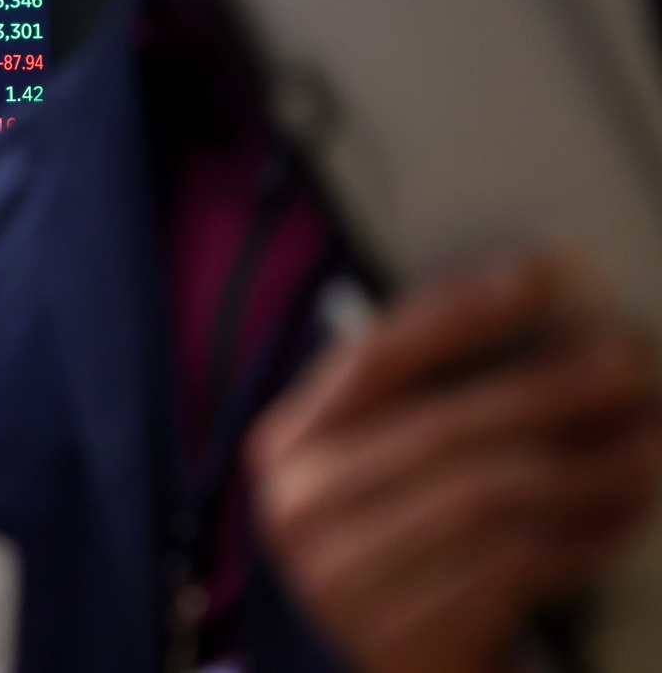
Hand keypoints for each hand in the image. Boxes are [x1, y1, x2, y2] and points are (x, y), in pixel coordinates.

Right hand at [247, 254, 661, 672]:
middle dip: (548, 388)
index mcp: (285, 444)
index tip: (538, 276)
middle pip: (445, 426)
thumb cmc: (376, 542)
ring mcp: (347, 576)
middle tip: (625, 362)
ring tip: (648, 440)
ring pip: (492, 497)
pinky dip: (585, 533)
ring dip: (587, 465)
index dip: (457, 311)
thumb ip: (414, 404)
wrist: (347, 670)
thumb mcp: (364, 467)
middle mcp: (302, 505)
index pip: (374, 357)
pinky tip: (625, 508)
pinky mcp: (407, 633)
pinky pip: (517, 565)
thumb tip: (528, 312)